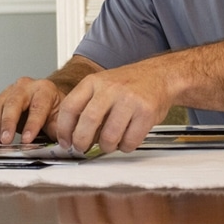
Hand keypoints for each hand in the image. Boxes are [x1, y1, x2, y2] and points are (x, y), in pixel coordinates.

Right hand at [0, 77, 65, 144]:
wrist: (48, 102)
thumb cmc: (54, 111)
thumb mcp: (61, 120)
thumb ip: (60, 130)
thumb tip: (60, 145)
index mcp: (45, 90)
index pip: (38, 107)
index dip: (32, 125)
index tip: (27, 140)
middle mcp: (26, 87)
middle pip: (13, 102)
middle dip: (8, 123)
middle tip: (6, 140)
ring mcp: (10, 91)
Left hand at [56, 61, 171, 153]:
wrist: (159, 75)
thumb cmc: (128, 84)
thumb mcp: (101, 85)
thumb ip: (85, 104)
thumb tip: (69, 133)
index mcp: (94, 82)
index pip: (70, 107)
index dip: (64, 129)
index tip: (65, 141)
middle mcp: (110, 88)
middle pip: (88, 122)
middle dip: (81, 142)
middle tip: (82, 148)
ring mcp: (129, 100)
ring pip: (109, 136)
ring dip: (106, 147)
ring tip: (108, 143)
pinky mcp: (146, 112)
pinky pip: (129, 141)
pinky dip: (125, 147)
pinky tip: (126, 139)